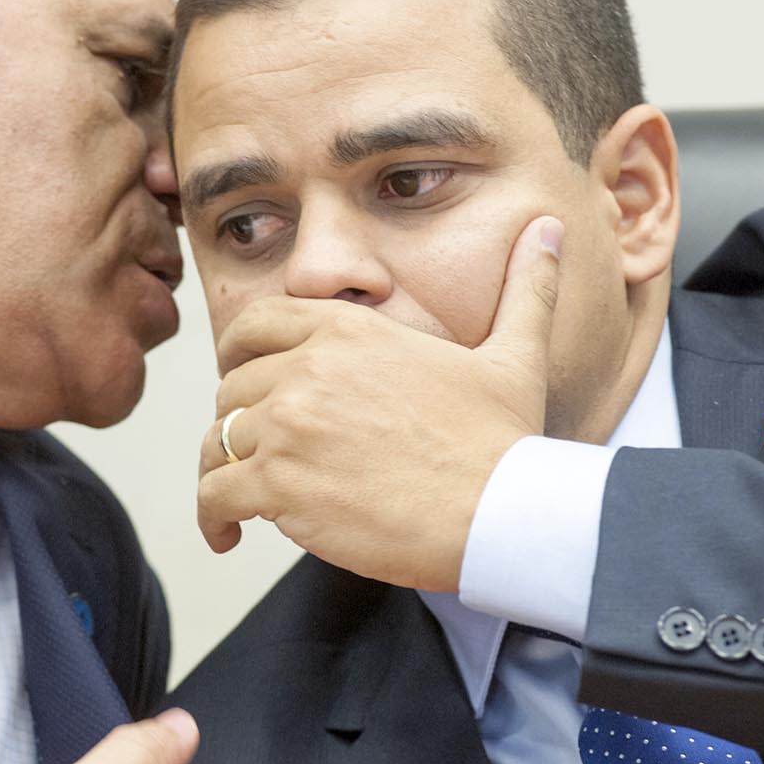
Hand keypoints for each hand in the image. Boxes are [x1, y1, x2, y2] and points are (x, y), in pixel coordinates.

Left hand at [197, 214, 563, 591]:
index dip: (238, 354)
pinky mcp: (279, 485)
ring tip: (241, 501)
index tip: (239, 380)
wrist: (503, 513)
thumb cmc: (506, 442)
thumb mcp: (515, 353)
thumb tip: (550, 229)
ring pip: (218, 442)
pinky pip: (214, 494)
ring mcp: (289, 426)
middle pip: (232, 390)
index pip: (256, 324)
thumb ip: (526, 288)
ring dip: (225, 471)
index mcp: (349, 330)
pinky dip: (213, 516)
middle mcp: (308, 368)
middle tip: (260, 454)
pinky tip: (228, 534)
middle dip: (240, 423)